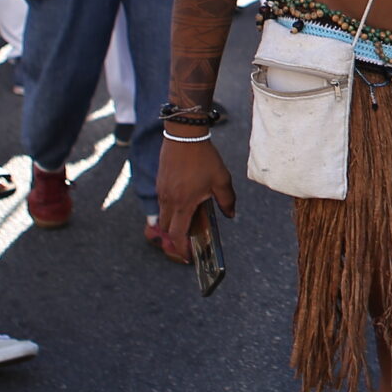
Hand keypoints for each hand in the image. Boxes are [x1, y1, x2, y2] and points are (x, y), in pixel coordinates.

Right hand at [154, 136, 237, 251]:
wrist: (184, 135)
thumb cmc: (204, 157)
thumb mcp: (221, 180)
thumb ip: (227, 200)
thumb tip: (230, 215)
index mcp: (183, 203)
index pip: (177, 234)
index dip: (181, 248)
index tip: (187, 256)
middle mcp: (168, 200)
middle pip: (166, 228)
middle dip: (174, 238)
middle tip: (187, 242)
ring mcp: (162, 191)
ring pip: (163, 215)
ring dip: (173, 222)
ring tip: (188, 220)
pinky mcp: (160, 182)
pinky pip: (162, 202)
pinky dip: (171, 209)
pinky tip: (184, 202)